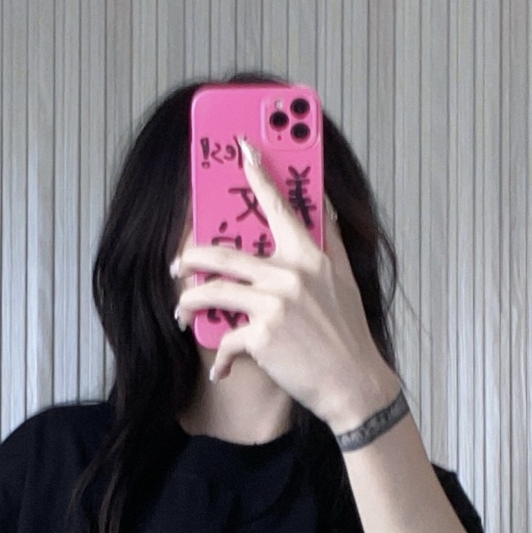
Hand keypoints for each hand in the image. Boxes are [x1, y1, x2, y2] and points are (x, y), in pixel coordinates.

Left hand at [171, 135, 400, 433]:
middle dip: (191, 257)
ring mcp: (274, 303)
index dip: (259, 175)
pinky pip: (226, 339)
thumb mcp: (345, 280)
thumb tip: (326, 204)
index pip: (280, 207)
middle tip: (178, 265)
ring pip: (211, 291)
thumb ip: (331, 240)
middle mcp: (290, 274)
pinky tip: (222, 370)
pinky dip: (221, 357)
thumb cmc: (347, 335)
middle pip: (223, 253)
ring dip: (189, 303)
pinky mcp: (261, 335)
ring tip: (184, 313)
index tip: (242, 149)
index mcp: (310, 256)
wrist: (353, 383)